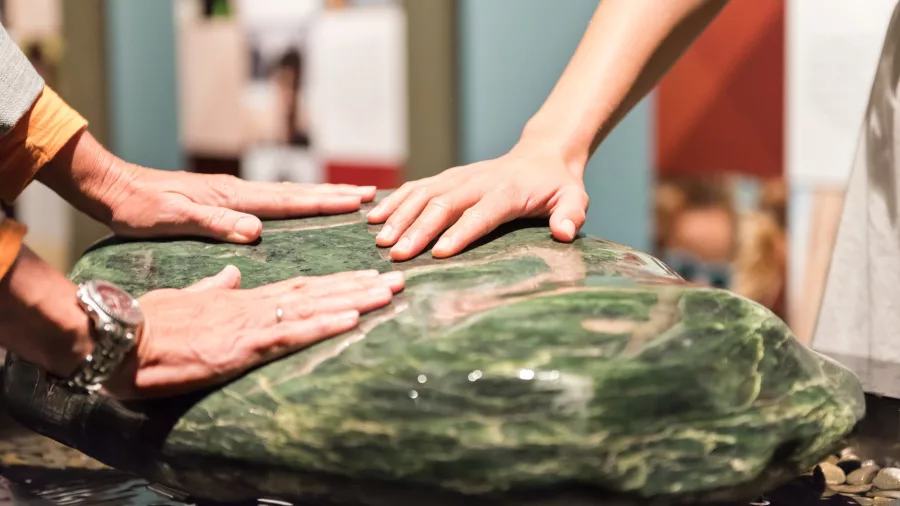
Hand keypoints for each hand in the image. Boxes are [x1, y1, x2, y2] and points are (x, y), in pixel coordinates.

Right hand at [104, 266, 403, 397]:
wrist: (119, 337)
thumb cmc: (150, 322)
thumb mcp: (189, 300)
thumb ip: (214, 287)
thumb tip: (232, 273)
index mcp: (245, 299)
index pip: (302, 287)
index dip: (338, 282)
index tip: (368, 276)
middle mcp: (255, 304)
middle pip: (318, 291)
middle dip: (361, 286)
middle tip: (399, 279)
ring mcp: (251, 322)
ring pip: (314, 306)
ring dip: (356, 299)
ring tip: (391, 292)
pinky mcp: (241, 342)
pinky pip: (291, 332)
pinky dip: (323, 324)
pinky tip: (353, 319)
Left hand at [105, 164, 375, 242]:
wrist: (113, 187)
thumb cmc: (139, 207)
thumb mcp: (174, 219)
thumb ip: (216, 224)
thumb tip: (256, 230)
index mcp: (232, 197)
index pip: (288, 201)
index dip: (325, 203)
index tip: (358, 201)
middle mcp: (238, 192)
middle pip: (297, 194)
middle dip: (334, 196)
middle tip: (370, 196)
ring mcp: (233, 194)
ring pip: (287, 195)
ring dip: (320, 197)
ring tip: (348, 198)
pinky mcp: (224, 200)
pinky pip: (272, 201)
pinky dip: (296, 202)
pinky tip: (301, 206)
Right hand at [366, 143, 588, 260]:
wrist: (542, 155)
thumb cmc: (557, 185)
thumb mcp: (574, 199)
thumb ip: (570, 215)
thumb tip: (565, 233)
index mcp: (507, 190)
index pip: (481, 212)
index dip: (461, 232)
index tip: (439, 253)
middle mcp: (477, 180)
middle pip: (443, 203)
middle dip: (418, 229)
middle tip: (398, 254)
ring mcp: (459, 176)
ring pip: (423, 192)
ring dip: (400, 215)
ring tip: (380, 239)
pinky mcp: (447, 177)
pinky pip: (417, 187)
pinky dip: (395, 200)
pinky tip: (375, 217)